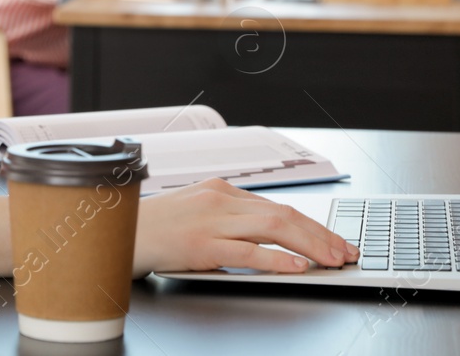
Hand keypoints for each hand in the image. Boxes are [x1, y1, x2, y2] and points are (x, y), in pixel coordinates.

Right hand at [133, 178, 357, 275]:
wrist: (113, 231)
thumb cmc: (153, 229)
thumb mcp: (195, 216)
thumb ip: (228, 223)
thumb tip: (267, 242)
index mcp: (222, 191)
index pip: (279, 207)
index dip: (313, 225)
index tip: (335, 240)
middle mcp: (220, 200)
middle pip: (284, 214)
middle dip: (321, 234)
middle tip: (345, 252)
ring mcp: (210, 221)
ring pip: (273, 228)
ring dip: (310, 245)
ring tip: (331, 260)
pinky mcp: (200, 244)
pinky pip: (246, 251)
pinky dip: (276, 259)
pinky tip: (295, 267)